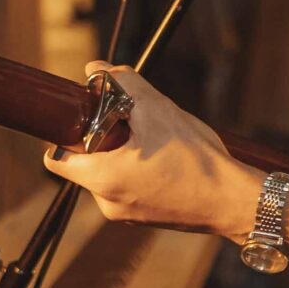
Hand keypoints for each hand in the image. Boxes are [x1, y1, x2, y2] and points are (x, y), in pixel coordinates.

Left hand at [44, 65, 257, 240]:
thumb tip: (96, 69)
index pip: (55, 158)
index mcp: (102, 179)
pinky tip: (166, 160)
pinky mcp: (144, 218)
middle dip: (102, 139)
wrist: (233, 201)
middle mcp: (107, 203)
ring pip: (109, 174)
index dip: (66, 132)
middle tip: (130, 122)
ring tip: (155, 142)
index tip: (87, 116)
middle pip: (85, 163)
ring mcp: (126, 214)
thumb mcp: (158, 110)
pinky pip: (129, 188)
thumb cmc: (196, 160)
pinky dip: (139, 171)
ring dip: (124, 154)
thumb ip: (123, 83)